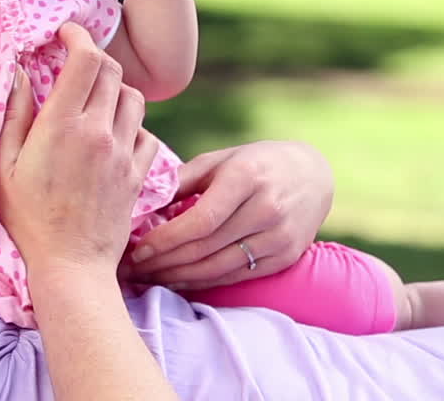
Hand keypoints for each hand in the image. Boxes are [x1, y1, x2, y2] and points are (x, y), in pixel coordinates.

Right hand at [0, 23, 159, 275]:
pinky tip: (113, 135)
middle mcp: (98, 133)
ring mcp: (123, 153)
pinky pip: (146, 133)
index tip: (66, 34)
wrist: (69, 265)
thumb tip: (18, 74)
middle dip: (94, 58)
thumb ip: (12, 116)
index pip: (85, 60)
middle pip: (112, 71)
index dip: (78, 37)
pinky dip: (132, 125)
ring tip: (94, 99)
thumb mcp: (2, 166)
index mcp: (62, 126)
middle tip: (74, 65)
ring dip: (115, 89)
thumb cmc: (25, 219)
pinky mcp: (138, 175)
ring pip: (134, 98)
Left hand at [126, 141, 333, 289]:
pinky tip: (178, 282)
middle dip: (163, 262)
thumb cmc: (253, 163)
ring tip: (148, 278)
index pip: (200, 220)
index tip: (137, 249)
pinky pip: (237, 276)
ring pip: (219, 268)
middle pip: (206, 247)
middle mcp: (267, 209)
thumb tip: (143, 206)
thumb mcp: (218, 160)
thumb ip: (182, 181)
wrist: (312, 174)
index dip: (166, 240)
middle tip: (131, 269)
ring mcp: (280, 237)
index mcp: (245, 178)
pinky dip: (204, 282)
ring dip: (178, 278)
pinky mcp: (287, 257)